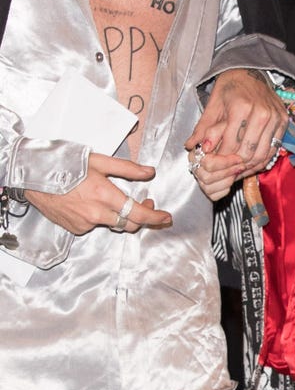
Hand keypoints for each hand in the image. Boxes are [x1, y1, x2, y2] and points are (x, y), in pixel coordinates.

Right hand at [25, 154, 171, 234]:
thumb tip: (149, 172)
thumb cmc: (65, 164)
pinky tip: (89, 202)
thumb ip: (127, 169)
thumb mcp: (99, 161)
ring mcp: (84, 223)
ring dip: (118, 215)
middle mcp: (96, 214)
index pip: (138, 214)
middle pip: (128, 224)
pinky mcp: (75, 228)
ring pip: (111, 224)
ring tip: (113, 198)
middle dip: (141, 217)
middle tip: (144, 203)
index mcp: (105, 195)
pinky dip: (98, 216)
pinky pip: (94, 225)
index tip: (166, 217)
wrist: (34, 176)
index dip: (155, 218)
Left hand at [188, 69, 287, 182]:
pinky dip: (263, 159)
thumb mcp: (213, 104)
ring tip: (238, 169)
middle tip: (226, 169)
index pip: (231, 143)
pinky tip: (252, 163)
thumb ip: (203, 127)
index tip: (214, 163)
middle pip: (248, 151)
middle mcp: (261, 113)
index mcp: (241, 107)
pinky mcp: (283, 121)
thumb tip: (190, 146)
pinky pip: (274, 148)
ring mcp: (275, 117)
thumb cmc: (229, 88)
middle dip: (235, 164)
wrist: (250, 72)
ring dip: (250, 165)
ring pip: (263, 153)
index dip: (221, 158)